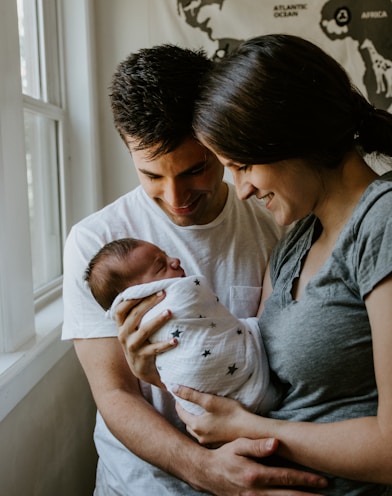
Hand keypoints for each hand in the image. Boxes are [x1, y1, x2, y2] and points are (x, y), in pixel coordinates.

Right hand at [115, 291, 176, 386]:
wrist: (142, 369)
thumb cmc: (142, 342)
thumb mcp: (136, 328)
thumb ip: (140, 313)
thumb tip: (158, 290)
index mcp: (122, 325)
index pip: (121, 308)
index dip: (132, 298)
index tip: (148, 289)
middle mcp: (124, 334)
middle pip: (134, 315)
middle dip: (149, 302)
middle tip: (164, 294)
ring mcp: (132, 347)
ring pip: (144, 330)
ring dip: (157, 320)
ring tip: (169, 312)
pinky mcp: (142, 358)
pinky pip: (154, 349)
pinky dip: (165, 344)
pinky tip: (175, 340)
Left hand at [174, 385, 247, 444]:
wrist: (250, 430)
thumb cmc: (232, 413)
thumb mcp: (210, 401)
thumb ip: (191, 395)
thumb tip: (174, 388)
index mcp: (196, 426)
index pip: (180, 413)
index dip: (179, 402)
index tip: (179, 394)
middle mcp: (199, 437)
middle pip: (187, 422)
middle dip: (185, 412)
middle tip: (187, 402)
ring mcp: (208, 442)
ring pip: (195, 430)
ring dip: (194, 420)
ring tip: (197, 411)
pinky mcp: (216, 443)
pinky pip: (205, 434)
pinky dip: (203, 427)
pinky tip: (210, 421)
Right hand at [196, 437, 327, 494]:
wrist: (207, 473)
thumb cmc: (225, 455)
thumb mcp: (238, 445)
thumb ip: (257, 445)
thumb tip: (276, 442)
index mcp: (256, 475)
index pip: (287, 478)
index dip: (307, 480)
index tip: (323, 480)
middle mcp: (257, 492)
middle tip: (328, 495)